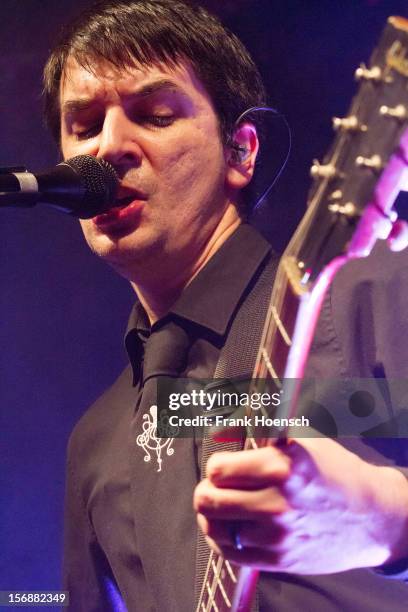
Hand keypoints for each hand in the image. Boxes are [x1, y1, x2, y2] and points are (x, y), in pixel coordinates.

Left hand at [193, 438, 407, 573]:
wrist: (370, 516)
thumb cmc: (335, 473)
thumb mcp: (301, 443)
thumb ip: (261, 440)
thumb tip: (223, 431)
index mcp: (282, 466)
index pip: (219, 469)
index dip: (217, 465)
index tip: (223, 466)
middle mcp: (276, 502)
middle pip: (209, 499)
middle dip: (207, 490)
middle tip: (214, 486)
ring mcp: (277, 535)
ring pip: (214, 527)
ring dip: (212, 515)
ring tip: (220, 507)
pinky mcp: (279, 559)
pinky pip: (230, 553)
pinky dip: (221, 539)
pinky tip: (228, 528)